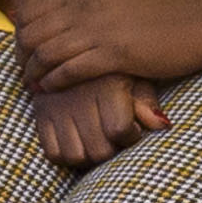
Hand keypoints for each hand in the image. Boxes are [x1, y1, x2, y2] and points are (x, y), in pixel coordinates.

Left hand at [2, 0, 201, 92]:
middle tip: (24, 72)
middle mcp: (86, 4)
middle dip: (23, 56)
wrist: (197, 22)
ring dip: (34, 73)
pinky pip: (70, 69)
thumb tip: (64, 15)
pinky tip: (51, 90)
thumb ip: (88, 3)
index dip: (22, 34)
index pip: (34, 10)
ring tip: (32, 85)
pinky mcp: (114, 53)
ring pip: (47, 53)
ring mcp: (99, 28)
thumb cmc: (159, 15)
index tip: (24, 52)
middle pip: (33, 33)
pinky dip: (55, 82)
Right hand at [32, 71, 165, 166]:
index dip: (131, 136)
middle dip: (112, 149)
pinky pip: (53, 153)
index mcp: (106, 84)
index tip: (133, 128)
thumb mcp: (135, 75)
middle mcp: (79, 97)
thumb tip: (161, 125)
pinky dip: (66, 155)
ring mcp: (57, 108)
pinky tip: (78, 142)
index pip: (119, 130)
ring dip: (89, 156)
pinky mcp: (40, 115)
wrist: (69, 46)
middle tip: (114, 137)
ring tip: (97, 141)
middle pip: (99, 150)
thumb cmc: (113, 65)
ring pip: (75, 156)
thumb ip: (146, 101)